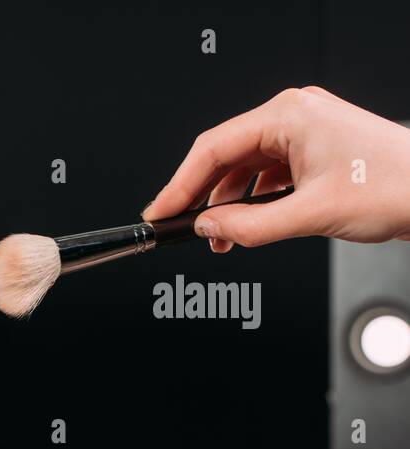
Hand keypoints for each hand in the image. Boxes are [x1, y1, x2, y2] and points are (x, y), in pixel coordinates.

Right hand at [142, 86, 409, 251]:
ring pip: (245, 167)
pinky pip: (267, 173)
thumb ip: (250, 226)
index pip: (214, 148)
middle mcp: (294, 116)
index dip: (179, 184)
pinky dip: (253, 201)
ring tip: (222, 236)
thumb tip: (208, 227)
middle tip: (181, 227)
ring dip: (229, 203)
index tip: (159, 211)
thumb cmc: (394, 186)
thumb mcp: (310, 214)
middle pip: (225, 156)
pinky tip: (249, 225)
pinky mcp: (314, 149)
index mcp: (289, 115)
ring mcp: (305, 131)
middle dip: (203, 196)